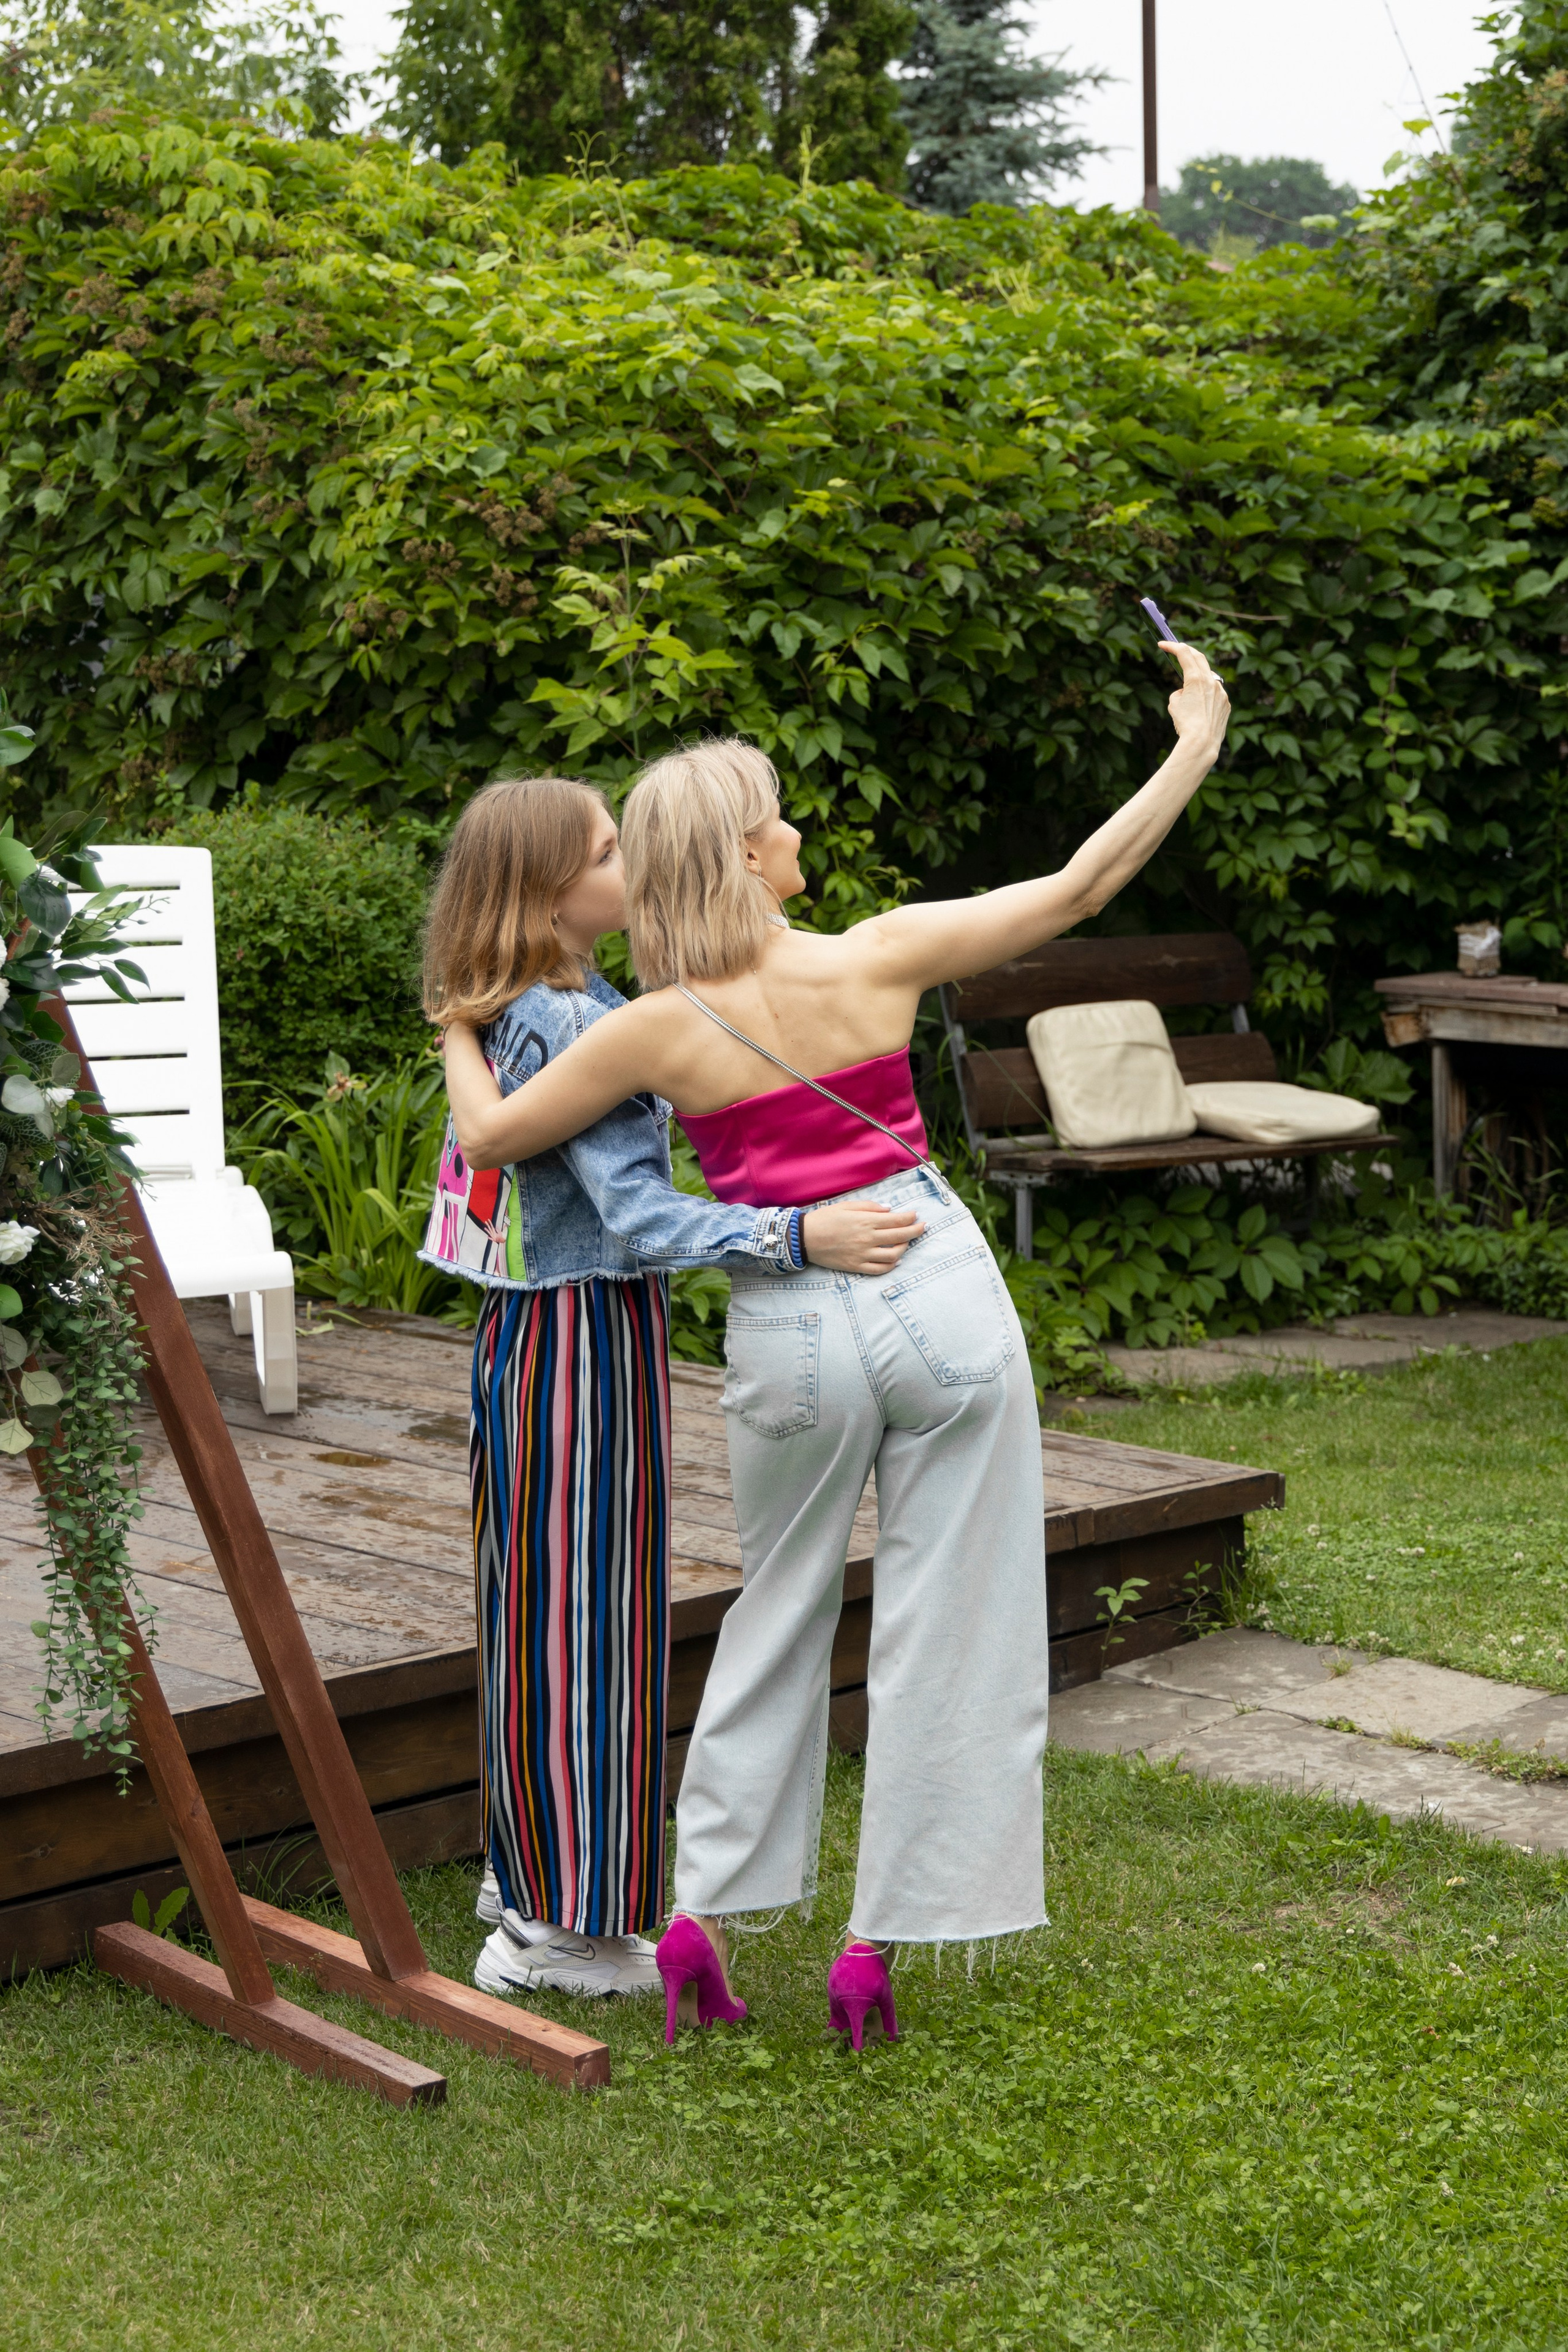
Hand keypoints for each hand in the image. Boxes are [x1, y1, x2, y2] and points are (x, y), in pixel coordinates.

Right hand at [801, 1201, 923, 1273]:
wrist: (805, 1238)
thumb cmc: (825, 1218)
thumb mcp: (847, 1205)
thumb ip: (870, 1207)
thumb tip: (889, 1210)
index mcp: (866, 1221)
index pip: (897, 1220)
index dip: (910, 1218)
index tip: (916, 1215)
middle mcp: (867, 1238)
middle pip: (900, 1236)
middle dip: (915, 1231)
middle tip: (923, 1227)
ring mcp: (863, 1255)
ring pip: (893, 1255)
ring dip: (904, 1248)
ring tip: (907, 1242)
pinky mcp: (856, 1266)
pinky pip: (879, 1269)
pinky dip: (891, 1265)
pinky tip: (895, 1259)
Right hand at [1163, 640, 1229, 754]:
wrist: (1202, 743)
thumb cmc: (1185, 724)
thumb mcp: (1174, 703)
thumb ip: (1180, 690)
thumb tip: (1187, 691)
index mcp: (1197, 679)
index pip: (1184, 654)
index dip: (1172, 646)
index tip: (1163, 644)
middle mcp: (1212, 682)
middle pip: (1199, 658)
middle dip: (1187, 652)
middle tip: (1178, 650)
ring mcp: (1221, 692)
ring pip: (1209, 677)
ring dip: (1198, 677)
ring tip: (1189, 691)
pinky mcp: (1226, 703)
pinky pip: (1215, 692)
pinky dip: (1207, 694)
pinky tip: (1200, 708)